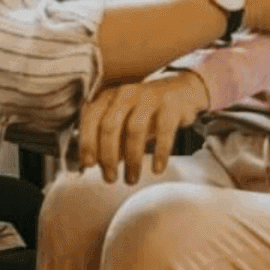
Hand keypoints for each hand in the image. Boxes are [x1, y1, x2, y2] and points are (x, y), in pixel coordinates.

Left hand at [78, 71, 209, 183]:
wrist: (181, 91)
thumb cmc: (146, 110)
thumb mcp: (124, 120)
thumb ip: (108, 139)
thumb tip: (91, 163)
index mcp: (110, 97)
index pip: (91, 118)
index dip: (87, 143)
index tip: (88, 164)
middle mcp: (127, 94)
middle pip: (110, 125)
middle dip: (108, 156)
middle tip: (110, 177)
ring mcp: (149, 98)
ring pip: (135, 130)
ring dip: (132, 159)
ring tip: (132, 178)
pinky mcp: (170, 105)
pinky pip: (164, 132)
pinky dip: (159, 153)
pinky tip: (156, 168)